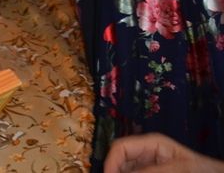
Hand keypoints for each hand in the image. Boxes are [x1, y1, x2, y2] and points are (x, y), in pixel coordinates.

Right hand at [104, 133, 223, 171]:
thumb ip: (150, 171)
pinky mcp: (151, 172)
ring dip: (122, 172)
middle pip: (119, 161)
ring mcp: (148, 166)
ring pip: (125, 170)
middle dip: (115, 170)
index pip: (120, 147)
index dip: (110, 162)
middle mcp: (146, 154)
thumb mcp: (177, 169)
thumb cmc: (203, 170)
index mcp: (151, 144)